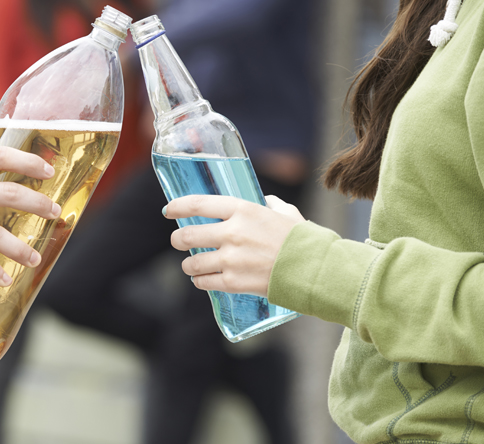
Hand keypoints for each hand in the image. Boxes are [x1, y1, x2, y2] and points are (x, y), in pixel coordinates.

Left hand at [164, 195, 304, 296]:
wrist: (316, 270)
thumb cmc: (303, 239)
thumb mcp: (285, 213)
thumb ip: (269, 205)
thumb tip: (263, 201)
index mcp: (243, 210)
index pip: (198, 204)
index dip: (178, 206)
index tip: (168, 210)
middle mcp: (232, 233)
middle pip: (188, 235)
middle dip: (178, 238)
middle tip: (178, 240)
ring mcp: (231, 259)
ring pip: (192, 262)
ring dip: (188, 263)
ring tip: (191, 264)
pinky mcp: (234, 283)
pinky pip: (204, 282)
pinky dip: (200, 280)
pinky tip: (201, 279)